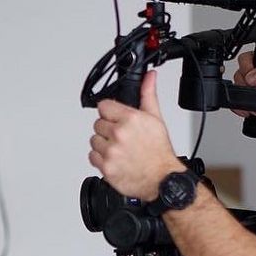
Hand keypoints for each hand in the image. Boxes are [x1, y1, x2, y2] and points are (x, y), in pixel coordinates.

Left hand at [89, 70, 184, 200]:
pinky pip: (92, 157)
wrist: (162, 179)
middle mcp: (118, 134)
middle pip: (98, 123)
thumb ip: (148, 95)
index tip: (115, 118)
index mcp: (130, 119)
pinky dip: (101, 159)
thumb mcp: (156, 119)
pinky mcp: (106, 167)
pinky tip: (114, 159)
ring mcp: (111, 152)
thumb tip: (149, 77)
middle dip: (108, 129)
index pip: (104, 106)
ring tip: (119, 149)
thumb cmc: (159, 152)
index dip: (110, 112)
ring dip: (103, 144)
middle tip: (122, 137)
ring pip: (94, 140)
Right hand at [232, 50, 255, 123]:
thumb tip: (251, 76)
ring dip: (243, 97)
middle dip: (244, 84)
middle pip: (239, 73)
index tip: (252, 78)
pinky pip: (234, 102)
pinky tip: (250, 110)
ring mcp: (251, 90)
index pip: (248, 58)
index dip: (246, 66)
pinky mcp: (247, 102)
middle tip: (254, 90)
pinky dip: (239, 108)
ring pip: (235, 88)